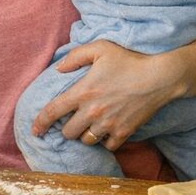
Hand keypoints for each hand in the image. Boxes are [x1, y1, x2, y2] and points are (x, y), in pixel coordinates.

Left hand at [30, 40, 188, 150]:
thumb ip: (75, 56)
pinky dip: (105, 141)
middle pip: (68, 132)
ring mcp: (109, 124)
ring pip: (86, 141)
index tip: (35, 130)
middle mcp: (92, 111)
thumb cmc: (129, 60)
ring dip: (84, 135)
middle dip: (67, 128)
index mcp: (83, 92)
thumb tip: (58, 68)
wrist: (160, 77)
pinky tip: (107, 131)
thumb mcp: (100, 49)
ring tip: (89, 126)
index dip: (40, 123)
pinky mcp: (124, 132)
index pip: (53, 112)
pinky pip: (108, 146)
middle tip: (73, 121)